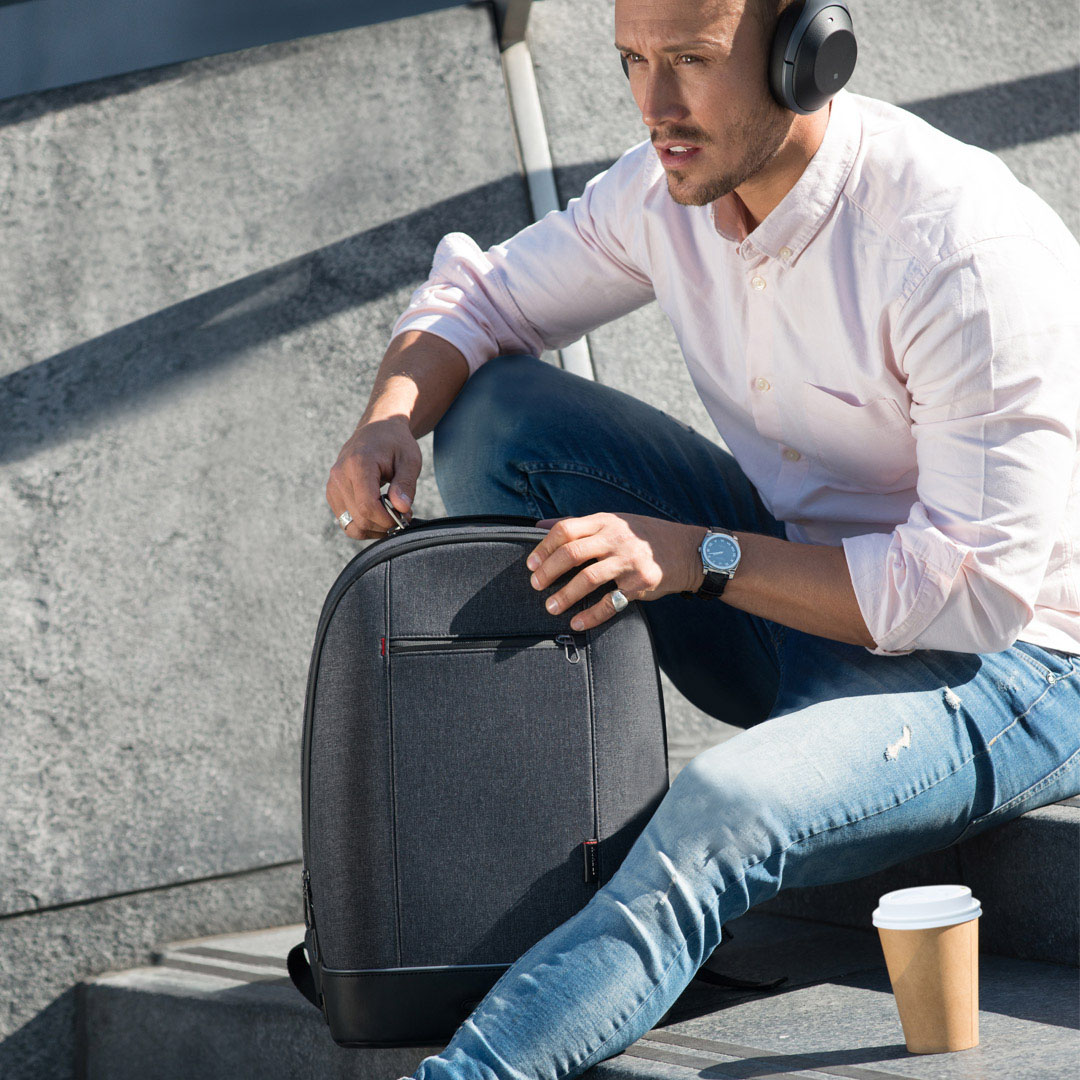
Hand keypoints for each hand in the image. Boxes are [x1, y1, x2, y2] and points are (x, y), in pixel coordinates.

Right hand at [325, 416, 419, 538]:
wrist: (376, 430)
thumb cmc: (395, 444)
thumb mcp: (410, 460)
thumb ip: (406, 484)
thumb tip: (402, 509)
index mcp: (358, 464)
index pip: (368, 506)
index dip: (388, 520)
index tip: (405, 515)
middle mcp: (340, 476)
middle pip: (360, 519)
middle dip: (385, 525)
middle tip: (403, 514)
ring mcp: (333, 487)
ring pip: (351, 526)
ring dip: (375, 529)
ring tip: (391, 514)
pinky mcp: (332, 495)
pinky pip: (347, 522)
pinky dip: (365, 525)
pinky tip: (379, 513)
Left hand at [526, 512, 706, 630]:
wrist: (687, 551)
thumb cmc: (644, 536)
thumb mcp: (613, 521)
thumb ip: (578, 525)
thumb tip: (537, 526)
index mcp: (605, 521)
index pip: (565, 530)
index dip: (544, 548)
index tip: (531, 564)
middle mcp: (616, 538)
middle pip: (571, 553)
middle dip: (548, 572)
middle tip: (535, 586)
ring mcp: (628, 561)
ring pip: (588, 579)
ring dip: (565, 595)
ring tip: (551, 607)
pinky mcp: (640, 583)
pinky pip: (610, 602)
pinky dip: (591, 616)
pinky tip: (578, 622)